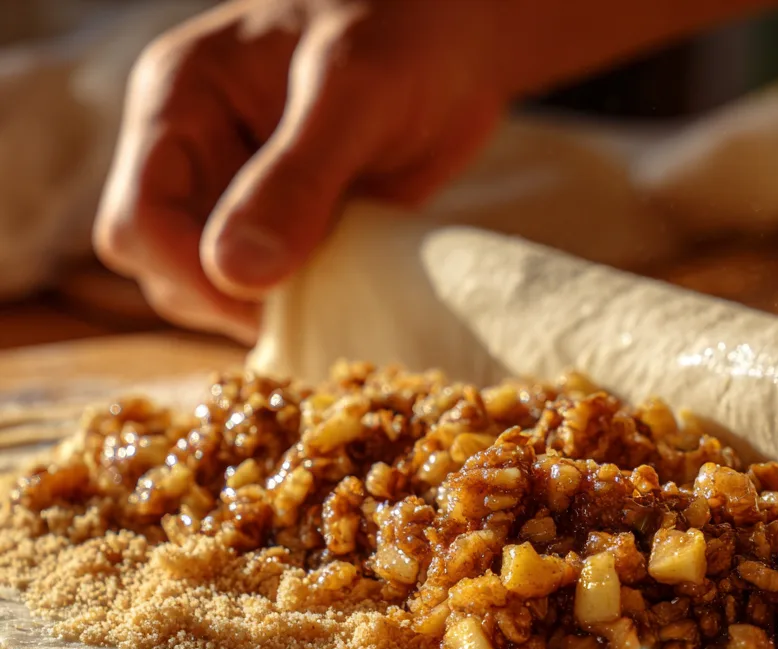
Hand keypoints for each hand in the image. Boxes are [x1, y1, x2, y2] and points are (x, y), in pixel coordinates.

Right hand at [94, 0, 505, 340]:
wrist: (460, 37)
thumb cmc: (405, 31)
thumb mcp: (351, 93)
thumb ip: (294, 178)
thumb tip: (234, 272)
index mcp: (180, 103)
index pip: (138, 221)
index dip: (191, 276)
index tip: (267, 303)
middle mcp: (199, 155)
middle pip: (165, 269)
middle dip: (226, 301)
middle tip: (310, 299)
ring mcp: (243, 196)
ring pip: (216, 290)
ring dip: (266, 310)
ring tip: (334, 284)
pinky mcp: (291, 229)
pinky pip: (272, 292)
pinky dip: (301, 308)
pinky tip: (344, 293)